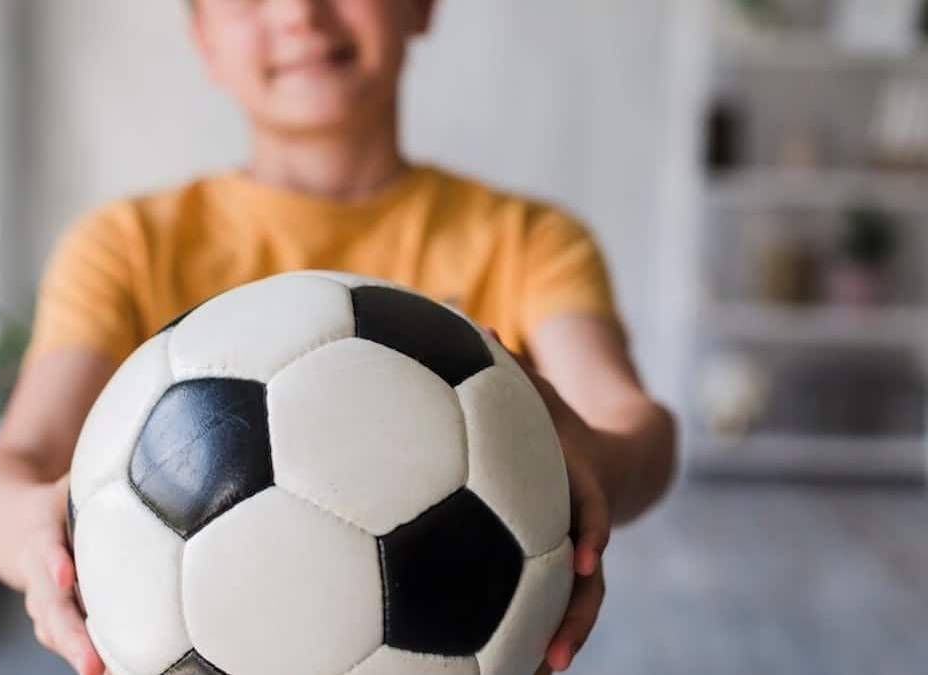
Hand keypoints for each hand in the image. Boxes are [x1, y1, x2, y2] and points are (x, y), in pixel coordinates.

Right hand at [19, 478, 104, 674]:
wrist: (8, 523)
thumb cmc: (58, 499)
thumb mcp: (74, 480)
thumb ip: (105, 476)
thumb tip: (160, 461)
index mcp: (42, 533)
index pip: (46, 546)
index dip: (54, 562)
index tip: (66, 576)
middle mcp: (38, 572)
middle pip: (51, 606)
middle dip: (71, 636)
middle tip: (92, 664)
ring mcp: (41, 600)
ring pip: (54, 631)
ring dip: (76, 654)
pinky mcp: (50, 617)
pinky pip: (64, 638)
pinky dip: (83, 655)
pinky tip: (115, 671)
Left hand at [492, 332, 611, 671]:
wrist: (606, 455)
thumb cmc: (556, 418)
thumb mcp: (534, 386)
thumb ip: (504, 362)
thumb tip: (465, 317)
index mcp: (576, 485)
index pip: (592, 510)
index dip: (591, 530)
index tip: (585, 554)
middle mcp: (579, 528)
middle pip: (589, 581)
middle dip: (575, 619)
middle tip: (552, 659)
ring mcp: (569, 555)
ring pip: (568, 606)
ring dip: (555, 641)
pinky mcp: (551, 571)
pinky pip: (540, 607)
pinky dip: (524, 635)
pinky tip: (492, 666)